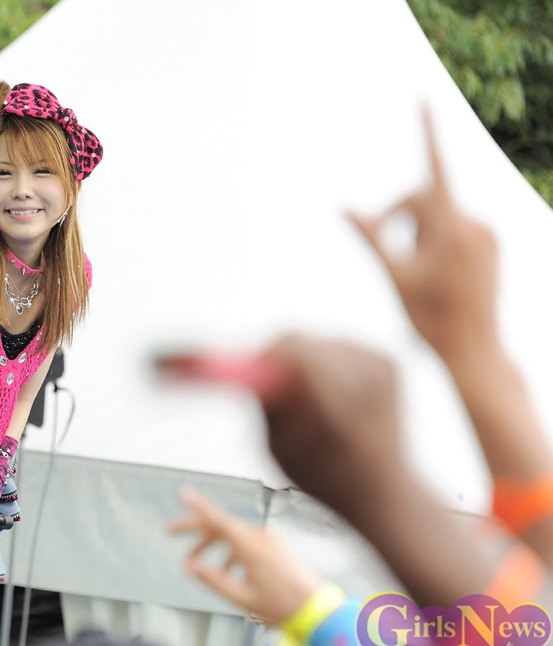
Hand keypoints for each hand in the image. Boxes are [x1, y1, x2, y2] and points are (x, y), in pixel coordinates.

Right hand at [170, 486, 319, 623]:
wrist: (318, 611)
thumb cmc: (284, 607)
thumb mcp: (242, 599)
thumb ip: (214, 580)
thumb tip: (190, 566)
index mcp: (252, 548)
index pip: (219, 520)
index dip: (198, 506)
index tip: (183, 493)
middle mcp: (261, 537)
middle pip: (221, 525)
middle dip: (194, 530)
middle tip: (171, 533)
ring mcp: (270, 540)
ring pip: (232, 534)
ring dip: (212, 545)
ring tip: (197, 563)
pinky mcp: (275, 546)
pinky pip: (246, 541)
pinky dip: (230, 551)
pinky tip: (227, 570)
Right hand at [258, 335, 403, 519]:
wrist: (385, 491)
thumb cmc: (324, 477)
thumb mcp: (280, 447)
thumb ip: (267, 403)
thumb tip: (241, 366)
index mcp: (341, 401)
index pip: (289, 353)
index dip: (252, 353)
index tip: (223, 361)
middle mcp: (367, 374)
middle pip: (299, 341)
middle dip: (270, 357)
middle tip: (253, 378)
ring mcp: (382, 362)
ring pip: (314, 342)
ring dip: (296, 361)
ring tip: (300, 401)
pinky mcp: (387, 358)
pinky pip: (334, 346)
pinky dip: (320, 362)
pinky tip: (326, 396)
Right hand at [347, 106, 497, 362]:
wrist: (475, 351)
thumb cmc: (430, 319)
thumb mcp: (394, 276)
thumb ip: (372, 237)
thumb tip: (346, 208)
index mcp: (451, 230)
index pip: (432, 171)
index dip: (426, 132)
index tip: (423, 100)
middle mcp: (475, 224)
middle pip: (425, 198)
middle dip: (399, 215)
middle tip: (384, 244)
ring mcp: (487, 234)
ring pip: (439, 215)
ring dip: (417, 232)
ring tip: (414, 270)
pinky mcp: (492, 244)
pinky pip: (456, 227)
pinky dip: (436, 240)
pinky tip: (434, 272)